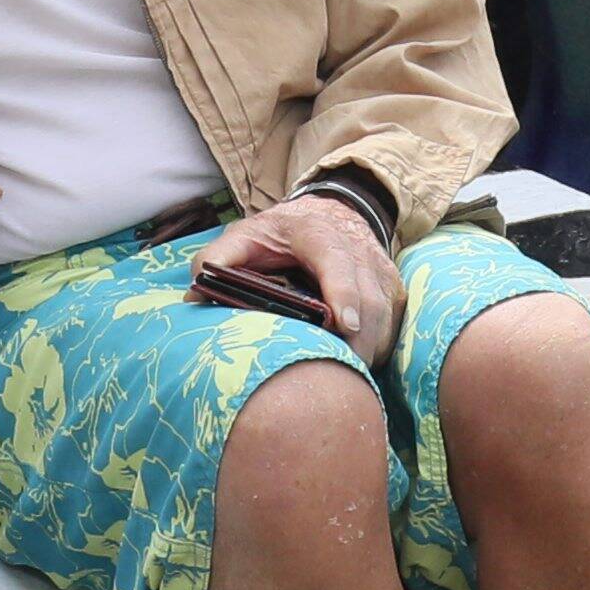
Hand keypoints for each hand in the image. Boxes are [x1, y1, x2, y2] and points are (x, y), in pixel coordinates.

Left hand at [193, 185, 402, 365]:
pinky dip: (378, 348)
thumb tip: (194, 298)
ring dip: (368, 349)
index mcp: (317, 234)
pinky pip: (394, 325)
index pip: (336, 261)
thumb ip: (217, 259)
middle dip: (358, 340)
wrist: (331, 212)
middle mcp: (357, 249)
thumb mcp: (244, 235)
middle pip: (368, 298)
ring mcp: (380, 269)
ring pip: (385, 315)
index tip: (342, 323)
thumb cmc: (281, 233)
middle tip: (338, 374)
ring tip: (344, 377)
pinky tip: (356, 365)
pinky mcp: (393, 287)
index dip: (343, 291)